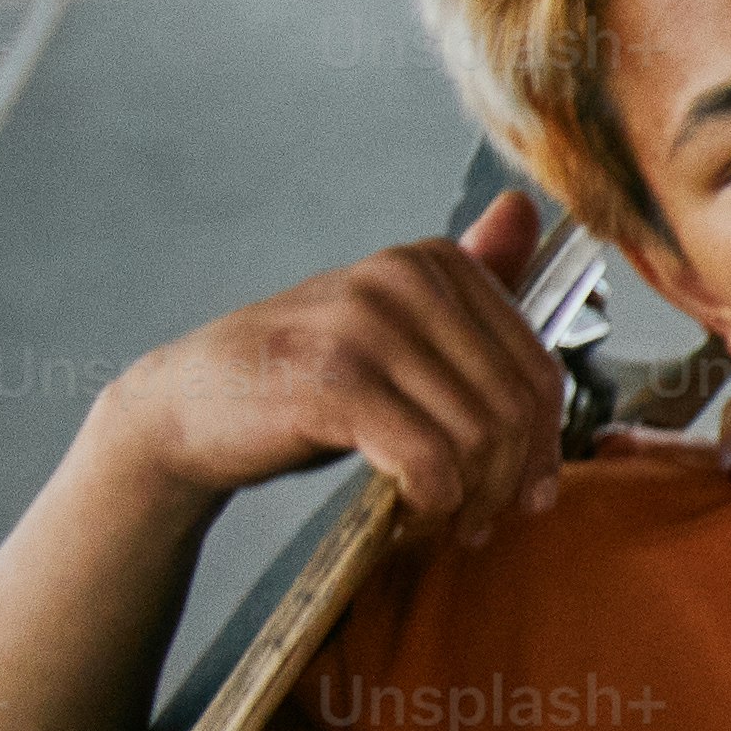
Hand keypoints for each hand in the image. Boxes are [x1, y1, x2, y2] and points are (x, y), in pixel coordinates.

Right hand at [85, 192, 569, 544]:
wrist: (185, 409)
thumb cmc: (304, 380)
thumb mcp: (394, 332)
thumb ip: (466, 281)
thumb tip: (524, 207)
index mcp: (431, 262)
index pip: (539, 366)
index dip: (546, 443)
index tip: (528, 493)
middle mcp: (402, 279)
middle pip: (516, 404)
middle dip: (513, 478)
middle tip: (488, 522)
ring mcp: (364, 326)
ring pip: (479, 436)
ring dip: (473, 499)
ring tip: (448, 522)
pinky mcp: (332, 382)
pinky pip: (429, 459)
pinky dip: (432, 501)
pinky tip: (411, 512)